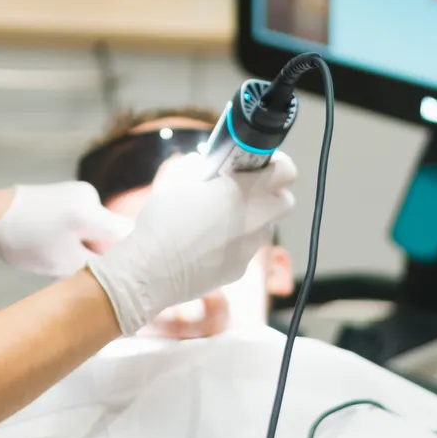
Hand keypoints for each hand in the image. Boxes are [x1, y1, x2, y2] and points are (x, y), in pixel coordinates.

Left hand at [0, 182, 133, 277]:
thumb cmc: (25, 241)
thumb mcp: (64, 262)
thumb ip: (99, 267)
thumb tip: (123, 273)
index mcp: (91, 213)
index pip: (129, 235)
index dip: (129, 256)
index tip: (121, 275)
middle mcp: (90, 197)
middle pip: (113, 231)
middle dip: (104, 253)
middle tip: (83, 270)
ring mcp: (79, 192)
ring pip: (98, 226)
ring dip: (89, 245)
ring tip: (64, 257)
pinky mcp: (67, 193)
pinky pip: (85, 218)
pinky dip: (78, 234)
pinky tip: (57, 244)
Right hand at [86, 153, 296, 335]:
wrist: (150, 271)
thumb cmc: (161, 222)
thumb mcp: (177, 182)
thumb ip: (199, 170)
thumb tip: (205, 166)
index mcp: (243, 190)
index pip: (286, 171)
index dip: (278, 166)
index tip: (263, 165)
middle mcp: (255, 219)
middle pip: (286, 202)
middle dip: (273, 195)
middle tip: (248, 192)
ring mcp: (250, 247)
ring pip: (267, 228)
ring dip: (254, 221)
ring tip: (223, 222)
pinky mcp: (241, 269)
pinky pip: (247, 250)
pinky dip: (236, 245)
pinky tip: (210, 246)